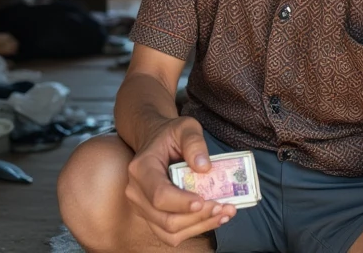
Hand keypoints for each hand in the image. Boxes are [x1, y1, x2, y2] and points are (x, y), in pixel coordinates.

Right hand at [125, 116, 236, 245]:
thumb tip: (204, 167)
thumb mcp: (185, 127)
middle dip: (198, 217)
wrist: (155, 141)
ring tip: (224, 214)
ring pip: (170, 232)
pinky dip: (195, 230)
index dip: (182, 203)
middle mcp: (137, 192)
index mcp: (142, 168)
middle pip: (166, 219)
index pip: (159, 195)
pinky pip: (172, 234)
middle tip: (225, 207)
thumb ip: (194, 142)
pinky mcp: (152, 217)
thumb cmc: (170, 135)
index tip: (205, 201)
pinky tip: (214, 218)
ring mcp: (142, 208)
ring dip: (200, 227)